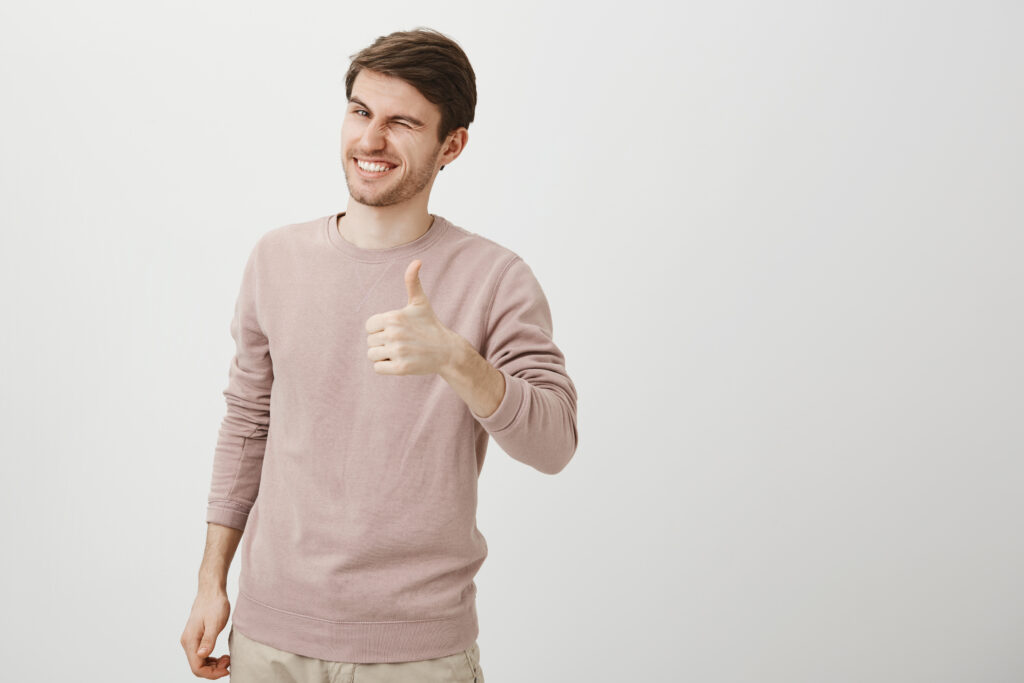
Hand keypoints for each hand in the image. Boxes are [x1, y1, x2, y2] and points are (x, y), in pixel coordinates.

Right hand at [180, 589, 231, 678]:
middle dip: (213, 670)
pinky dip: (211, 659)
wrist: (211, 591)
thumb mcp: (215, 622)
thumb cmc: (214, 604)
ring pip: (199, 662)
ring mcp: (191, 640)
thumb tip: (203, 655)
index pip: (197, 667)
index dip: (211, 673)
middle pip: (197, 667)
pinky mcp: (196, 638)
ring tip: (227, 658)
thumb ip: (208, 640)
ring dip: (213, 666)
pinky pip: (201, 655)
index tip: (227, 669)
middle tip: (228, 662)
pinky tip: (221, 656)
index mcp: (190, 640)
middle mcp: (187, 642)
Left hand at [365, 259, 459, 375]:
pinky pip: (378, 368)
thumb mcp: (420, 303)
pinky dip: (386, 367)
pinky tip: (400, 361)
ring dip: (383, 356)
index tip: (395, 330)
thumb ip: (412, 282)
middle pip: (370, 341)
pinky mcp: (401, 368)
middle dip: (382, 343)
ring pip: (372, 355)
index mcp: (394, 317)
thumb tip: (417, 261)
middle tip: (401, 342)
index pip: (369, 326)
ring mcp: (398, 351)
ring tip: (400, 352)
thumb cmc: (430, 325)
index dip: (379, 329)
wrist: (447, 351)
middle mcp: (394, 334)